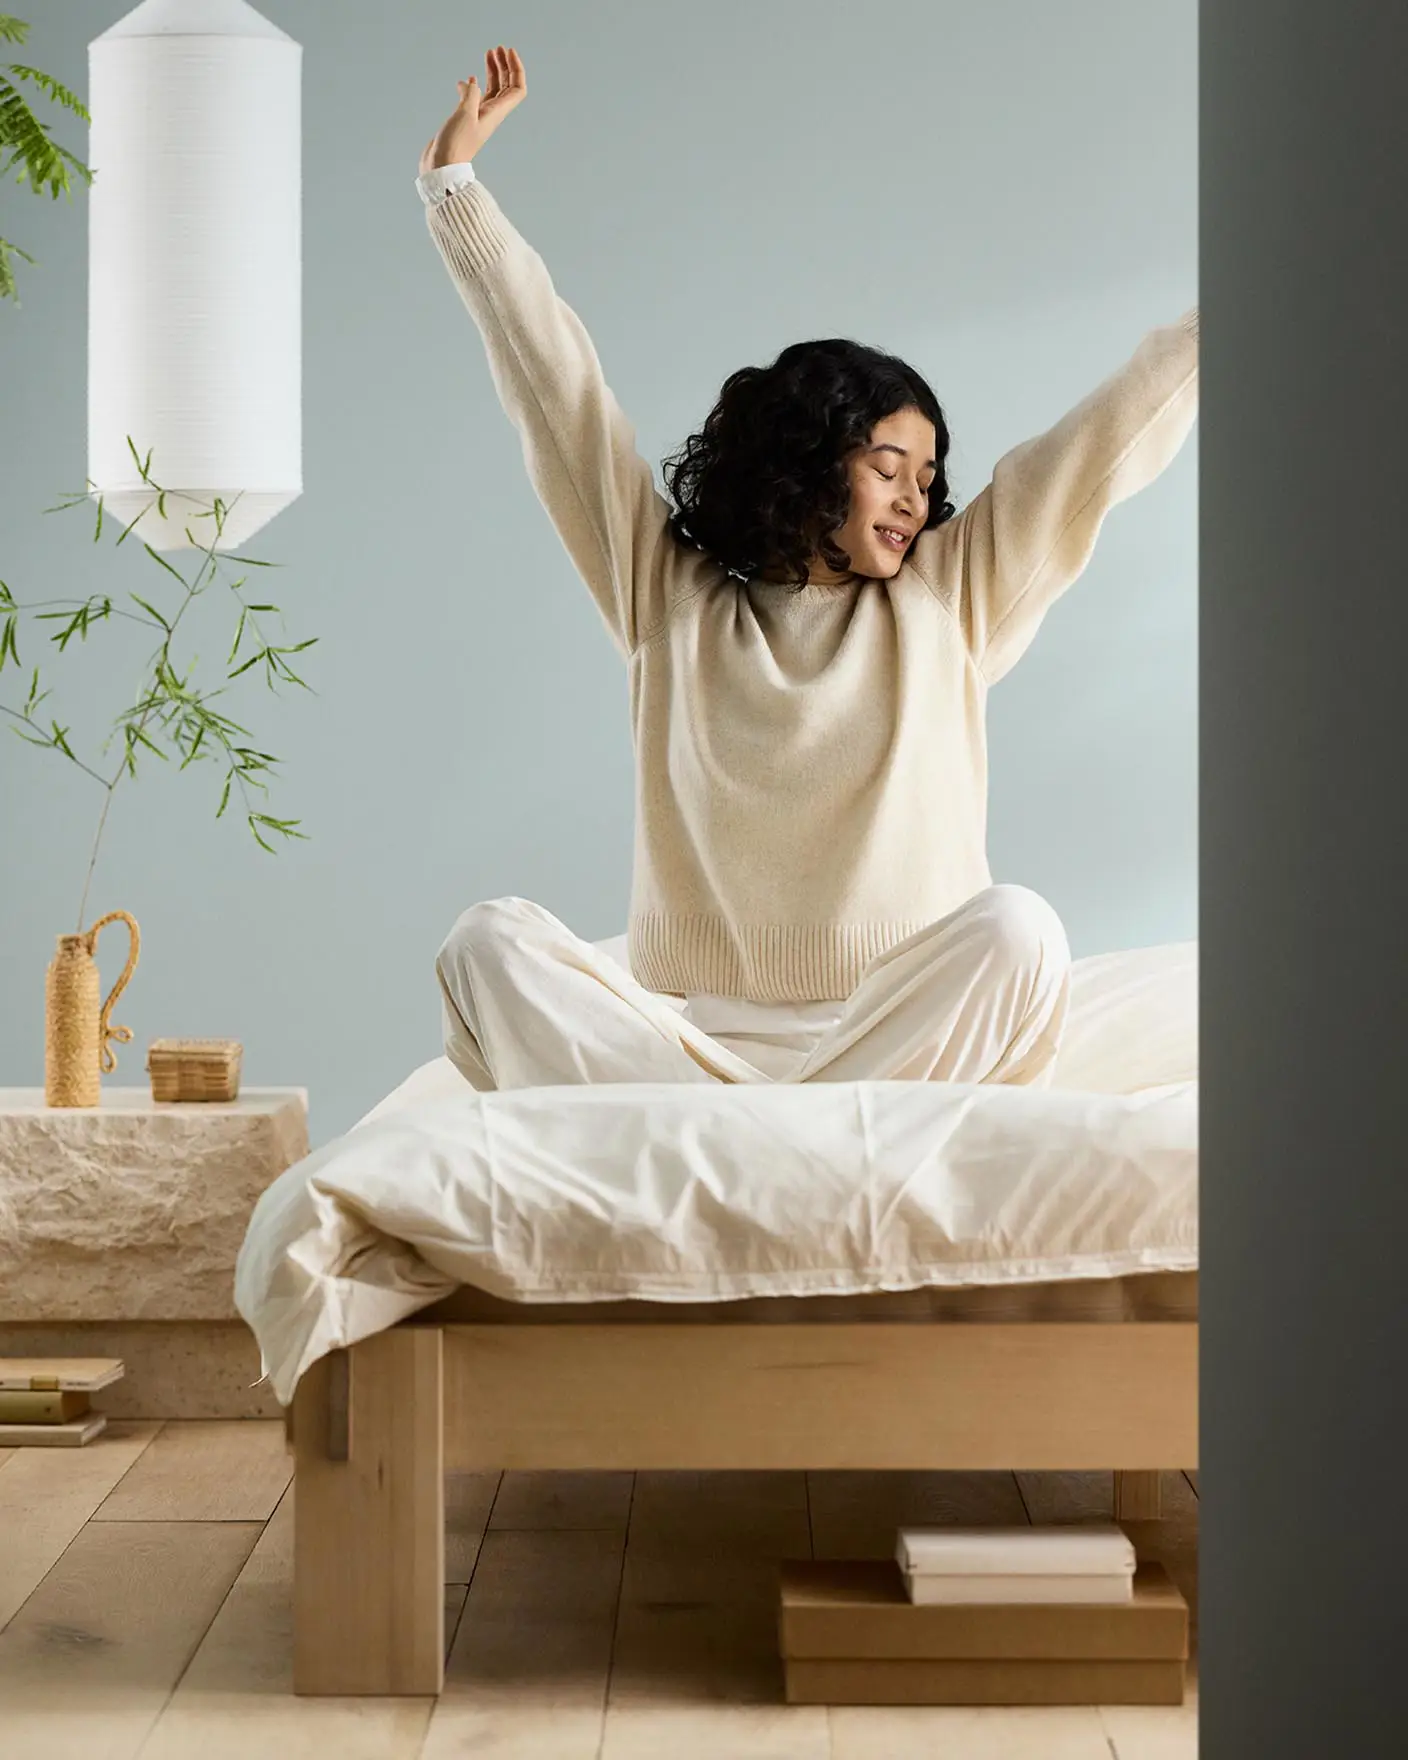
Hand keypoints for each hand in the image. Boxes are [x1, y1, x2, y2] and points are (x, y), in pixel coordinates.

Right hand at [419, 45, 526, 176]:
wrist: (442, 166)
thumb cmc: (455, 145)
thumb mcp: (464, 115)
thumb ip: (471, 95)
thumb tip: (472, 82)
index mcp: (496, 113)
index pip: (517, 89)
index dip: (516, 69)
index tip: (508, 51)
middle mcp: (490, 114)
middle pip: (505, 86)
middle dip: (504, 66)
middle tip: (497, 48)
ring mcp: (478, 116)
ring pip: (491, 89)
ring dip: (491, 71)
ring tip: (487, 54)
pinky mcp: (465, 120)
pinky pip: (474, 98)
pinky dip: (472, 86)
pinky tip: (465, 80)